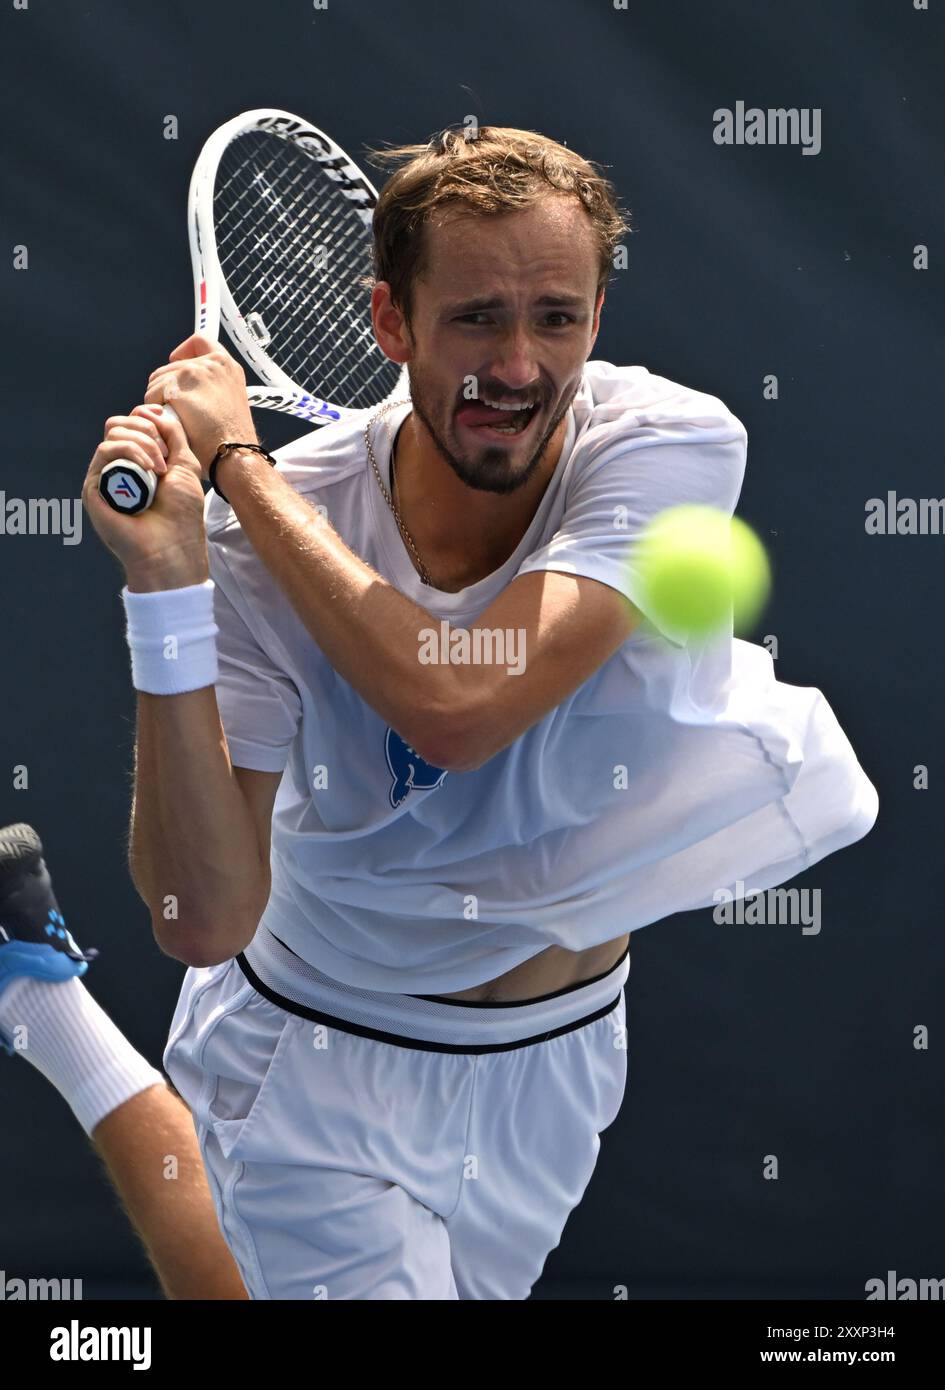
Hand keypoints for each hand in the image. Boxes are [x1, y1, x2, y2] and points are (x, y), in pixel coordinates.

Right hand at [83, 405, 208, 589]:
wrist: (172, 548)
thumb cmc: (182, 514)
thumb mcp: (185, 466)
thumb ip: (173, 435)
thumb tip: (154, 411)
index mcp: (139, 461)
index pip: (133, 423)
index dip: (148, 416)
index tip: (165, 424)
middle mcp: (119, 467)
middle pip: (119, 423)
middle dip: (146, 429)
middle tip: (165, 455)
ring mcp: (105, 477)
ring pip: (113, 433)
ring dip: (142, 442)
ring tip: (160, 467)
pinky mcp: (94, 488)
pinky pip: (105, 451)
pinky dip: (130, 451)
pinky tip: (150, 469)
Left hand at [143, 334, 257, 472]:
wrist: (234, 454)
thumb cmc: (232, 439)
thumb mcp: (230, 402)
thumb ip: (212, 387)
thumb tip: (188, 389)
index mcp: (227, 366)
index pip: (199, 341)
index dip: (184, 351)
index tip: (177, 362)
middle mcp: (212, 363)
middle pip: (170, 366)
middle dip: (167, 387)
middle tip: (178, 411)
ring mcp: (194, 372)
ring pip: (157, 380)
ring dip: (160, 400)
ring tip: (178, 420)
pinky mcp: (177, 386)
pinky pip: (152, 395)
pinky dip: (156, 411)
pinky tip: (172, 423)